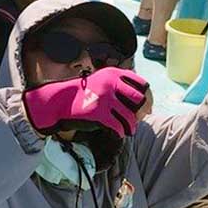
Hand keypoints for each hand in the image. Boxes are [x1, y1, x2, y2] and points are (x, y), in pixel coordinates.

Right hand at [23, 67, 149, 137]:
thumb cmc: (83, 92)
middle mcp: (111, 84)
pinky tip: (119, 133)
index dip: (147, 96)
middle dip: (142, 111)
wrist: (60, 100)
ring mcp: (105, 99)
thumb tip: (142, 99)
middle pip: (140, 100)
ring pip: (130, 117)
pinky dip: (120, 132)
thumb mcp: (101, 80)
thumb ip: (119, 84)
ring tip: (130, 129)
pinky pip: (117, 127)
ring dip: (131, 126)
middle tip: (140, 118)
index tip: (145, 105)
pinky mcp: (99, 114)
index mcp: (113, 74)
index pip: (142, 84)